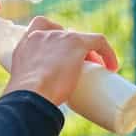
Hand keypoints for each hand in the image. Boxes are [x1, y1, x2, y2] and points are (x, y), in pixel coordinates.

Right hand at [1, 15, 118, 107]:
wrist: (30, 95)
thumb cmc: (25, 98)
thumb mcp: (23, 86)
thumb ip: (29, 89)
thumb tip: (38, 109)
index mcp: (26, 42)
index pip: (41, 26)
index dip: (55, 37)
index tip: (61, 53)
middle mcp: (42, 34)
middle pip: (65, 35)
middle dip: (74, 49)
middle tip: (82, 68)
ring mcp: (60, 37)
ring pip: (82, 39)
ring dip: (91, 54)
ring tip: (97, 70)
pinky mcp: (76, 43)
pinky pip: (99, 41)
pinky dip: (108, 53)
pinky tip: (112, 66)